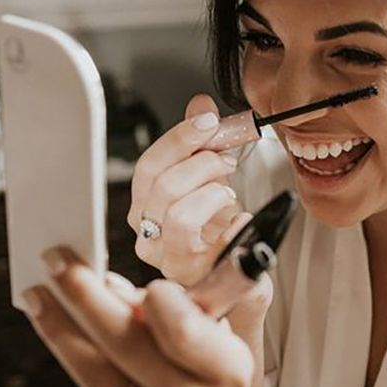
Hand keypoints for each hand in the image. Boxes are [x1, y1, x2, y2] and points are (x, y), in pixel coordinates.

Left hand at [22, 247, 259, 386]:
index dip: (156, 299)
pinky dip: (86, 377)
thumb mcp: (214, 338)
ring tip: (40, 301)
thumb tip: (107, 286)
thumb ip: (169, 310)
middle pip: (126, 345)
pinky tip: (84, 357)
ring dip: (60, 331)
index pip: (181, 328)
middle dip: (85, 297)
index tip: (142, 281)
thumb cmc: (213, 381)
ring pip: (96, 376)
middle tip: (56, 264)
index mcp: (228, 372)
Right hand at [128, 93, 242, 285]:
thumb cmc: (218, 233)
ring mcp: (171, 263)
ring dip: (213, 194)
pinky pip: (218, 244)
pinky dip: (237, 225)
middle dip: (201, 162)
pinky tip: (243, 221)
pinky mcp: (200, 280)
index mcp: (144, 209)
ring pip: (180, 216)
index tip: (209, 121)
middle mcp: (149, 238)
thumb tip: (200, 104)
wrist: (237, 281)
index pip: (148, 166)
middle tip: (227, 159)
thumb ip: (203, 143)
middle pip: (163, 186)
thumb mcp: (210, 180)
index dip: (179, 138)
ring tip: (229, 195)